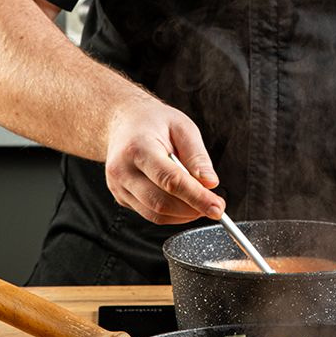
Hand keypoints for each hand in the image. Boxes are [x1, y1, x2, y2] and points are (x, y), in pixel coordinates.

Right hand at [104, 89, 224, 225]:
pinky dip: (172, 214)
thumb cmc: (153, 121)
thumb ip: (197, 156)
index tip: (217, 208)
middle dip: (193, 209)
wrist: (124, 122)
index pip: (170, 180)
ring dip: (184, 215)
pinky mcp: (121, 197)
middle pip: (161, 202)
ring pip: (156, 214)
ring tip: (201, 203)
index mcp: (138, 148)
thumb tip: (210, 183)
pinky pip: (150, 214)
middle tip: (216, 207)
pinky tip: (184, 203)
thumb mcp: (182, 126)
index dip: (196, 197)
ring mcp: (118, 186)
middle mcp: (123, 170)